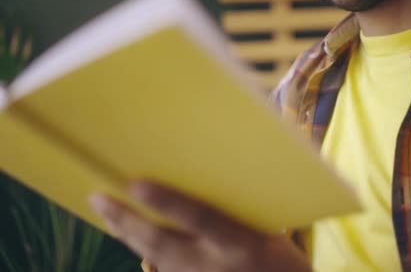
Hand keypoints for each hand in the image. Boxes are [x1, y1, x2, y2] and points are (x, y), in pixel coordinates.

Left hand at [89, 181, 310, 271]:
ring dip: (126, 234)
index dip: (168, 202)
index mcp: (240, 243)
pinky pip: (160, 266)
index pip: (200, 217)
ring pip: (154, 257)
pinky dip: (141, 248)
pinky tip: (125, 233)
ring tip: (105, 211)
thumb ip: (233, 213)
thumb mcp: (266, 230)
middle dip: (127, 221)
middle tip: (98, 198)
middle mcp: (214, 265)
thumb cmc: (279, 257)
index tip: (136, 183)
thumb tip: (196, 180)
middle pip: (162, 242)